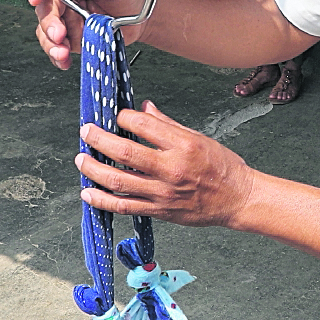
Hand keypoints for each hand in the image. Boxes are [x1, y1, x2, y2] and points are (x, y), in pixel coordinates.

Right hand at [26, 0, 151, 70]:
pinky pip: (58, 47)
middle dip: (49, 23)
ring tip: (62, 52)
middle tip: (59, 34)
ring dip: (51, 44)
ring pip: (46, 31)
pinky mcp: (72, 37)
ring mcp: (67, 19)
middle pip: (44, 8)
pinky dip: (59, 56)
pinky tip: (64, 60)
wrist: (143, 16)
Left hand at [75, 102, 254, 226]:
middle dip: (98, 139)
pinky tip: (88, 192)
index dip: (123, 117)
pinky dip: (102, 200)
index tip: (116, 115)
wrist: (238, 199)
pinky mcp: (159, 210)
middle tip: (86, 131)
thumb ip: (167, 124)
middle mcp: (171, 169)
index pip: (143, 125)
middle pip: (124, 152)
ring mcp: (163, 192)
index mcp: (182, 145)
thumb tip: (144, 109)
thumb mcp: (198, 138)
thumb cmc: (223, 167)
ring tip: (81, 160)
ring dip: (94, 169)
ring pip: (118, 181)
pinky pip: (124, 206)